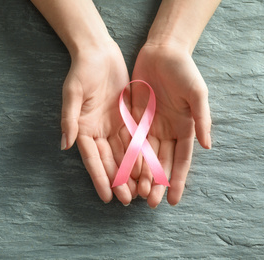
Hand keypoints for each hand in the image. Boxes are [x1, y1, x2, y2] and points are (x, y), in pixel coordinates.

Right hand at [61, 40, 136, 204]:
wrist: (98, 52)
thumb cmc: (82, 71)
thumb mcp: (72, 93)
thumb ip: (69, 119)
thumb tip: (66, 145)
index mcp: (83, 128)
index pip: (92, 159)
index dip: (99, 178)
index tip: (106, 197)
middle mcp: (98, 131)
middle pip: (109, 160)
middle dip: (118, 181)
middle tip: (128, 200)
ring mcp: (113, 126)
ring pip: (123, 154)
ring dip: (130, 172)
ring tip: (140, 191)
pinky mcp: (126, 118)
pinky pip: (135, 139)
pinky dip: (141, 154)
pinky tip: (148, 168)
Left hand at [130, 43, 211, 207]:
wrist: (162, 52)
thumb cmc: (184, 71)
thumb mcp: (197, 93)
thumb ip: (201, 119)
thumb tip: (207, 146)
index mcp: (184, 128)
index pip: (181, 160)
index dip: (178, 180)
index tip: (173, 200)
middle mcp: (167, 131)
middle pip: (161, 162)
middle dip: (156, 183)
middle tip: (149, 203)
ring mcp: (150, 126)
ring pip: (144, 155)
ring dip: (141, 174)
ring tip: (135, 193)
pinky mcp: (135, 118)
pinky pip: (130, 140)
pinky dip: (128, 156)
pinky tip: (124, 170)